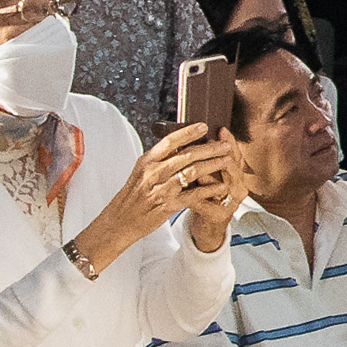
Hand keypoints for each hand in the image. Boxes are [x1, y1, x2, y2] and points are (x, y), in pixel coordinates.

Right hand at [79, 121, 229, 263]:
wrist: (119, 221)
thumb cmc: (133, 195)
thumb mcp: (142, 172)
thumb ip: (159, 159)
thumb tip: (181, 143)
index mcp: (147, 161)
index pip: (169, 142)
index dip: (188, 132)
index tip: (204, 126)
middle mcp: (153, 173)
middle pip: (185, 155)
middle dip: (209, 149)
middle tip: (226, 144)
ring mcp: (160, 189)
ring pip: (192, 172)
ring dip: (212, 165)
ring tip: (227, 160)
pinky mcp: (167, 205)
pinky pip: (193, 195)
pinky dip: (209, 190)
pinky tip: (221, 186)